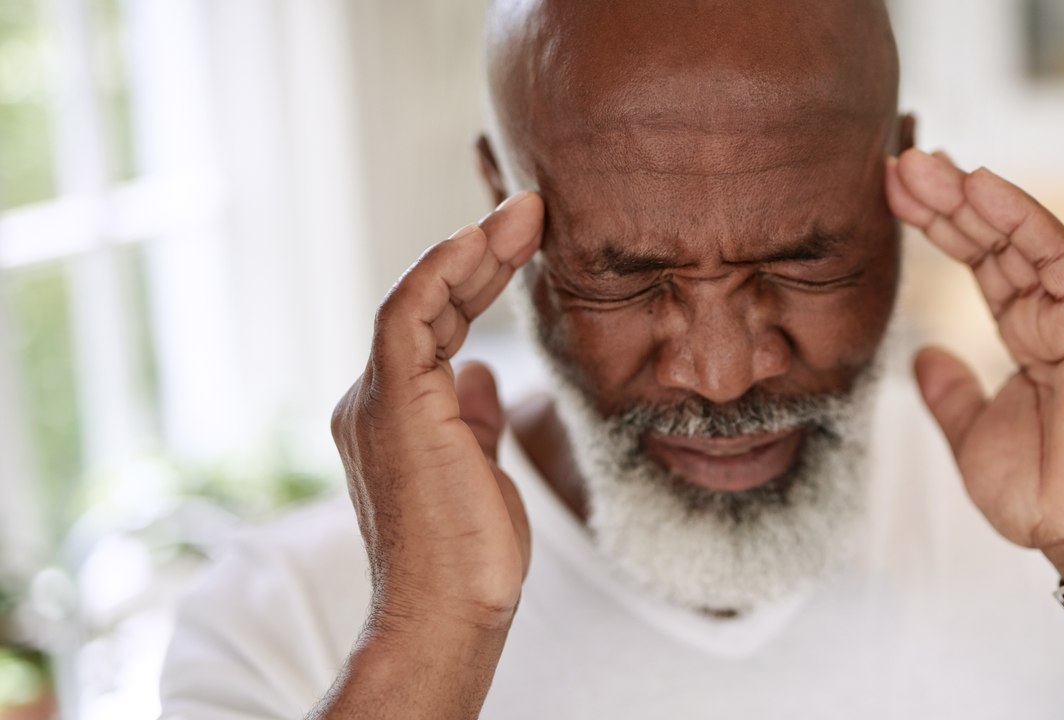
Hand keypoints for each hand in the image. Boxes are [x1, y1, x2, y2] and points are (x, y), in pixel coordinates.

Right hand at [331, 192, 542, 630]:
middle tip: (532, 210)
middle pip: (429, 304)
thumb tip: (481, 373)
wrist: (449, 612)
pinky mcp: (391, 404)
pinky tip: (479, 240)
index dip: (479, 278)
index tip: (527, 241)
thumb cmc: (468, 556)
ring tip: (527, 213)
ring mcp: (376, 400)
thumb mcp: (481, 470)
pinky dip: (441, 272)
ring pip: (418, 300)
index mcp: (396, 414)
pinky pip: (407, 316)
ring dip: (473, 250)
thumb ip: (473, 418)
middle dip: (481, 253)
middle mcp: (374, 399)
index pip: (437, 325)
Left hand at [885, 150, 1063, 580]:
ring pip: (1021, 238)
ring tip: (921, 163)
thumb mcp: (972, 435)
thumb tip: (923, 357)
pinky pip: (1057, 255)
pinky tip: (979, 183)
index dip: (939, 226)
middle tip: (898, 161)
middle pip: (996, 242)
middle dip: (945, 200)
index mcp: (1032, 336)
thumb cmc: (1045, 494)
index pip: (982, 264)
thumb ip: (949, 393)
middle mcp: (1058, 316)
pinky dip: (1019, 216)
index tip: (892, 195)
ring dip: (970, 196)